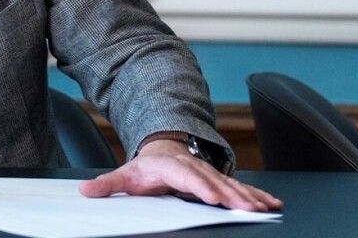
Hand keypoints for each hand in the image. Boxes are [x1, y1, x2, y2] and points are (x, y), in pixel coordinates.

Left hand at [79, 139, 280, 210]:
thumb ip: (107, 184)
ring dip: (249, 196)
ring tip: (265, 207)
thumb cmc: (145, 168)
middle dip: (232, 195)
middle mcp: (193, 168)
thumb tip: (85, 191)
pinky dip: (256, 194)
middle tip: (249, 208)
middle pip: (214, 181)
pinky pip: (240, 187)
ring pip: (231, 184)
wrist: (161, 150)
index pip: (187, 177)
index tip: (214, 197)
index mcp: (170, 167)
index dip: (201, 186)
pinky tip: (272, 202)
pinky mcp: (219, 180)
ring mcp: (208, 173)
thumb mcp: (124, 175)